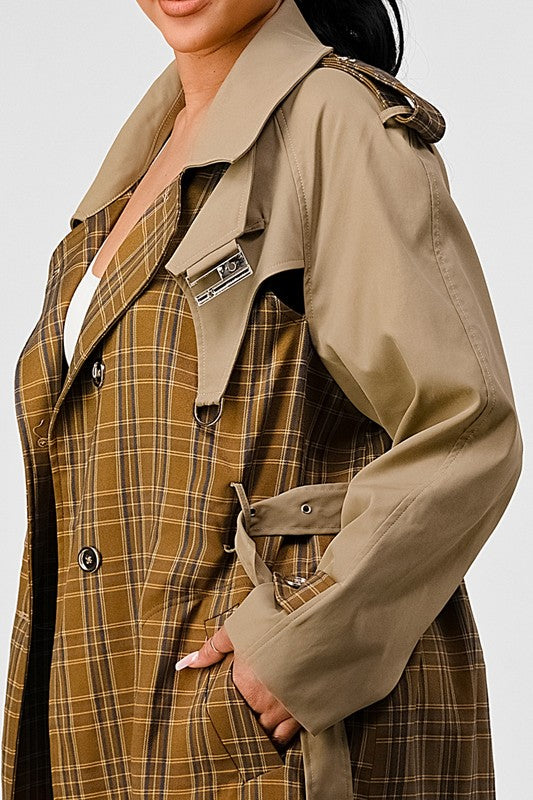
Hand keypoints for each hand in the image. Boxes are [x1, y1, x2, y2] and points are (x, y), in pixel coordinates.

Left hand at [175, 624, 301, 748]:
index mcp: (244, 684)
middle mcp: (263, 703)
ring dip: (260, 728)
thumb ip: (213, 648)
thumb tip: (186, 663)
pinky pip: (287, 736)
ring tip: (257, 722)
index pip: (227, 704)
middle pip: (246, 720)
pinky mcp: (305, 713)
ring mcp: (285, 711)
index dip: (226, 702)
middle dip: (244, 716)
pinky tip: (275, 733)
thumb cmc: (276, 623)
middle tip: (243, 709)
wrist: (317, 624)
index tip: (227, 698)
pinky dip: (279, 737)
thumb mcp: (240, 629)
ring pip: (266, 732)